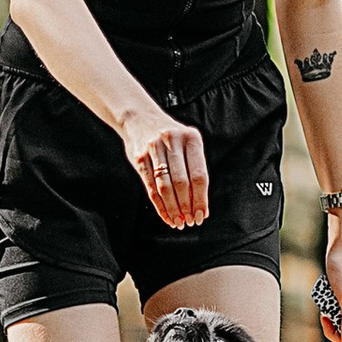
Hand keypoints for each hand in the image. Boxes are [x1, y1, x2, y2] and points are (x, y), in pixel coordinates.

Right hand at [119, 98, 209, 230]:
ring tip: (178, 222)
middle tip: (190, 222)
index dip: (201, 198)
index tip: (202, 215)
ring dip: (173, 208)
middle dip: (187, 206)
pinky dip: (159, 205)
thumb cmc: (169, 139)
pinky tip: (166, 216)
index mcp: (191, 138)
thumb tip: (201, 205)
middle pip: (182, 183)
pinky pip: (150, 187)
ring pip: (165, 186)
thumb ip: (193, 168)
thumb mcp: (186, 143)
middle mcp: (172, 141)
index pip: (199, 175)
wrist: (139, 118)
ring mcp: (154, 148)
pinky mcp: (139, 157)